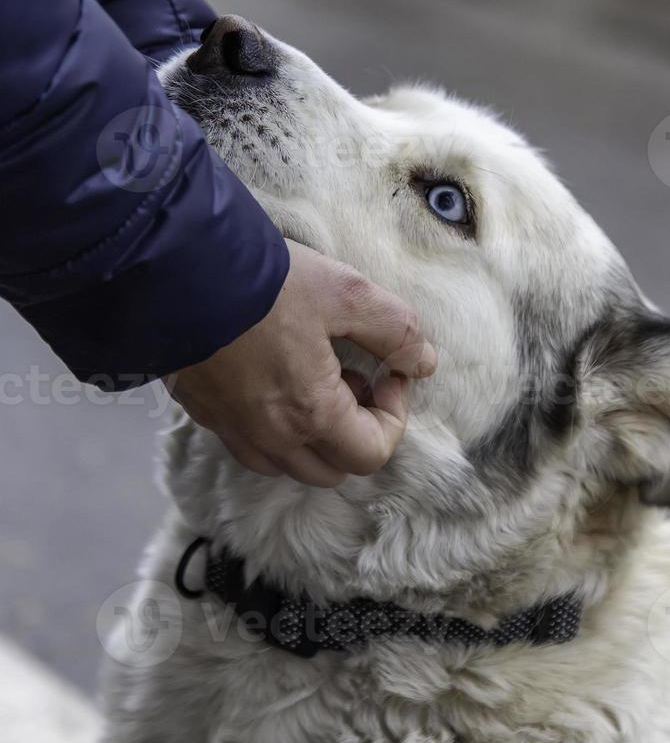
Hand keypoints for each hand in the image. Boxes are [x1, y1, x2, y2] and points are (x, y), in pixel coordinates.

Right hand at [166, 240, 436, 486]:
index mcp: (311, 414)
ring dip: (318, 437)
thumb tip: (424, 362)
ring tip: (316, 380)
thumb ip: (395, 329)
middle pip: (334, 470)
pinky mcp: (205, 416)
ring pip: (291, 466)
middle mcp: (271, 437)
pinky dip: (278, 432)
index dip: (394, 417)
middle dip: (357, 431)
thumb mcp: (345, 293)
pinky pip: (253, 448)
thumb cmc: (263, 284)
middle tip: (354, 378)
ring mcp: (233, 431)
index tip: (387, 373)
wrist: (172, 272)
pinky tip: (275, 382)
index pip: (372, 454)